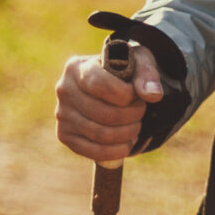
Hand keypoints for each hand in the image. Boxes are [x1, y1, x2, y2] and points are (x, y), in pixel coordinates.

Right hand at [55, 44, 164, 164]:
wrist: (112, 85)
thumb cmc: (125, 71)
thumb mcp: (139, 63)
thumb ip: (147, 75)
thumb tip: (153, 95)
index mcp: (77, 67)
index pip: (100, 85)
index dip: (126, 95)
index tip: (137, 95)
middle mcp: (64, 90)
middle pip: (104, 114)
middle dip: (132, 116)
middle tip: (141, 112)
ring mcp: (62, 114)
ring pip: (101, 135)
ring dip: (128, 133)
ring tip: (136, 125)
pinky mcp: (65, 135)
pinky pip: (93, 152)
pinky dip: (117, 151)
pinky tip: (127, 142)